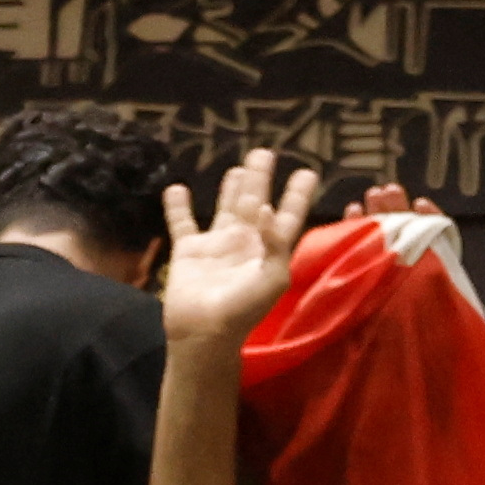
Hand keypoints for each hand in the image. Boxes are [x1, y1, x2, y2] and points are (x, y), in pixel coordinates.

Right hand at [159, 146, 326, 352]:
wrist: (204, 332)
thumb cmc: (243, 309)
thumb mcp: (272, 278)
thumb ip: (275, 243)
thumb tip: (268, 208)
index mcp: (269, 249)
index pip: (288, 215)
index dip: (297, 195)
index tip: (307, 172)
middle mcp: (245, 242)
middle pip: (256, 202)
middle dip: (261, 179)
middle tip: (265, 152)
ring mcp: (217, 246)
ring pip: (225, 207)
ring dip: (231, 188)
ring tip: (239, 167)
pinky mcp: (189, 251)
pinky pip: (182, 223)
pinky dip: (178, 206)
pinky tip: (176, 188)